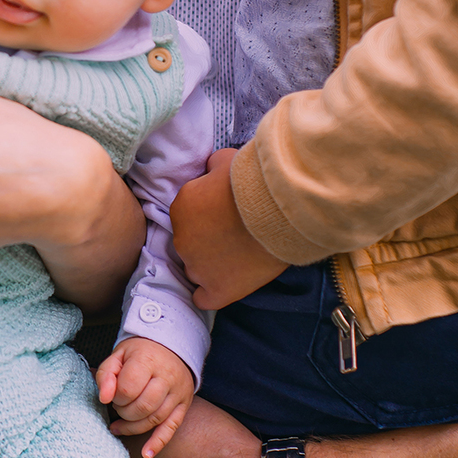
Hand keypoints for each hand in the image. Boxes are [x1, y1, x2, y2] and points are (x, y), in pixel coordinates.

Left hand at [97, 337, 194, 457]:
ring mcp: (178, 393)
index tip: (113, 395)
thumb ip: (106, 374)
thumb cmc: (139, 353)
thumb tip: (104, 398)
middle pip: (143, 406)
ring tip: (120, 425)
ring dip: (133, 427)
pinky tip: (146, 454)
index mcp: (148, 361)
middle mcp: (167, 377)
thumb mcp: (118, 355)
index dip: (116, 397)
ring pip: (155, 419)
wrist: (170, 348)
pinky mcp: (183, 406)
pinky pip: (171, 428)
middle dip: (124, 412)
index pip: (129, 388)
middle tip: (118, 407)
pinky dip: (158, 443)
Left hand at [171, 148, 286, 307]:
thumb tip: (210, 170)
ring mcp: (198, 268)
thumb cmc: (253, 182)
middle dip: (209, 239)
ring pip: (197, 269)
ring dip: (212, 263)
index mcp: (180, 208)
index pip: (187, 217)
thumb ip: (211, 169)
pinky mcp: (218, 290)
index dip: (206, 217)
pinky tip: (225, 284)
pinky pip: (203, 298)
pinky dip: (210, 292)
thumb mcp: (225, 160)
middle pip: (191, 244)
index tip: (225, 215)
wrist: (277, 209)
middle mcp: (182, 240)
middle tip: (235, 234)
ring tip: (238, 256)